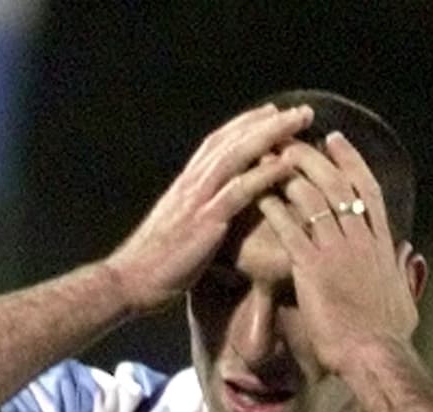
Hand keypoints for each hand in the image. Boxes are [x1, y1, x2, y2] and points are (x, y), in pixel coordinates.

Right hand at [107, 103, 311, 313]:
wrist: (131, 279)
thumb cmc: (154, 262)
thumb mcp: (177, 228)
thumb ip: (195, 212)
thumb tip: (211, 213)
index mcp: (187, 183)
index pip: (219, 142)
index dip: (246, 125)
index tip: (272, 113)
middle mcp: (193, 182)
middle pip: (234, 139)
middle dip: (268, 122)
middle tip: (301, 110)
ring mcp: (199, 198)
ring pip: (239, 155)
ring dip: (271, 135)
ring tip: (299, 123)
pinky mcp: (206, 220)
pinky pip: (239, 191)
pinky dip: (263, 174)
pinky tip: (286, 163)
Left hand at [256, 131, 422, 375]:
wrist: (375, 355)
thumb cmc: (388, 335)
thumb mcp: (404, 296)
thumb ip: (404, 271)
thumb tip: (408, 255)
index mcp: (380, 243)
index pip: (366, 189)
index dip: (349, 160)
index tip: (334, 141)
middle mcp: (359, 239)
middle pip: (335, 183)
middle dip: (312, 157)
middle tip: (292, 141)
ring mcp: (336, 252)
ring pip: (312, 199)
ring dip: (288, 175)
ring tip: (269, 159)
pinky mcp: (313, 270)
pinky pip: (289, 230)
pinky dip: (274, 209)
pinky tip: (259, 195)